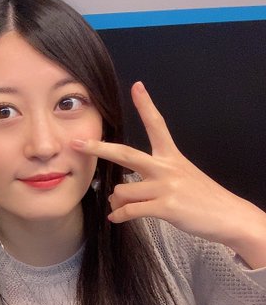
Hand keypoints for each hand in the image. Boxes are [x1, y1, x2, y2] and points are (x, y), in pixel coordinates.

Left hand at [71, 81, 265, 256]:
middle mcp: (166, 167)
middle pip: (125, 154)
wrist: (227, 216)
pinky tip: (116, 218)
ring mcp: (165, 187)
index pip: (157, 125)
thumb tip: (117, 191)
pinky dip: (119, 216)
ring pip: (122, 191)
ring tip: (121, 206)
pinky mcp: (166, 207)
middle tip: (76, 143)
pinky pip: (129, 210)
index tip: (137, 86)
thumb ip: (151, 177)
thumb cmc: (200, 197)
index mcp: (171, 156)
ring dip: (116, 201)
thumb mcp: (181, 176)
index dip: (146, 106)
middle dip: (98, 148)